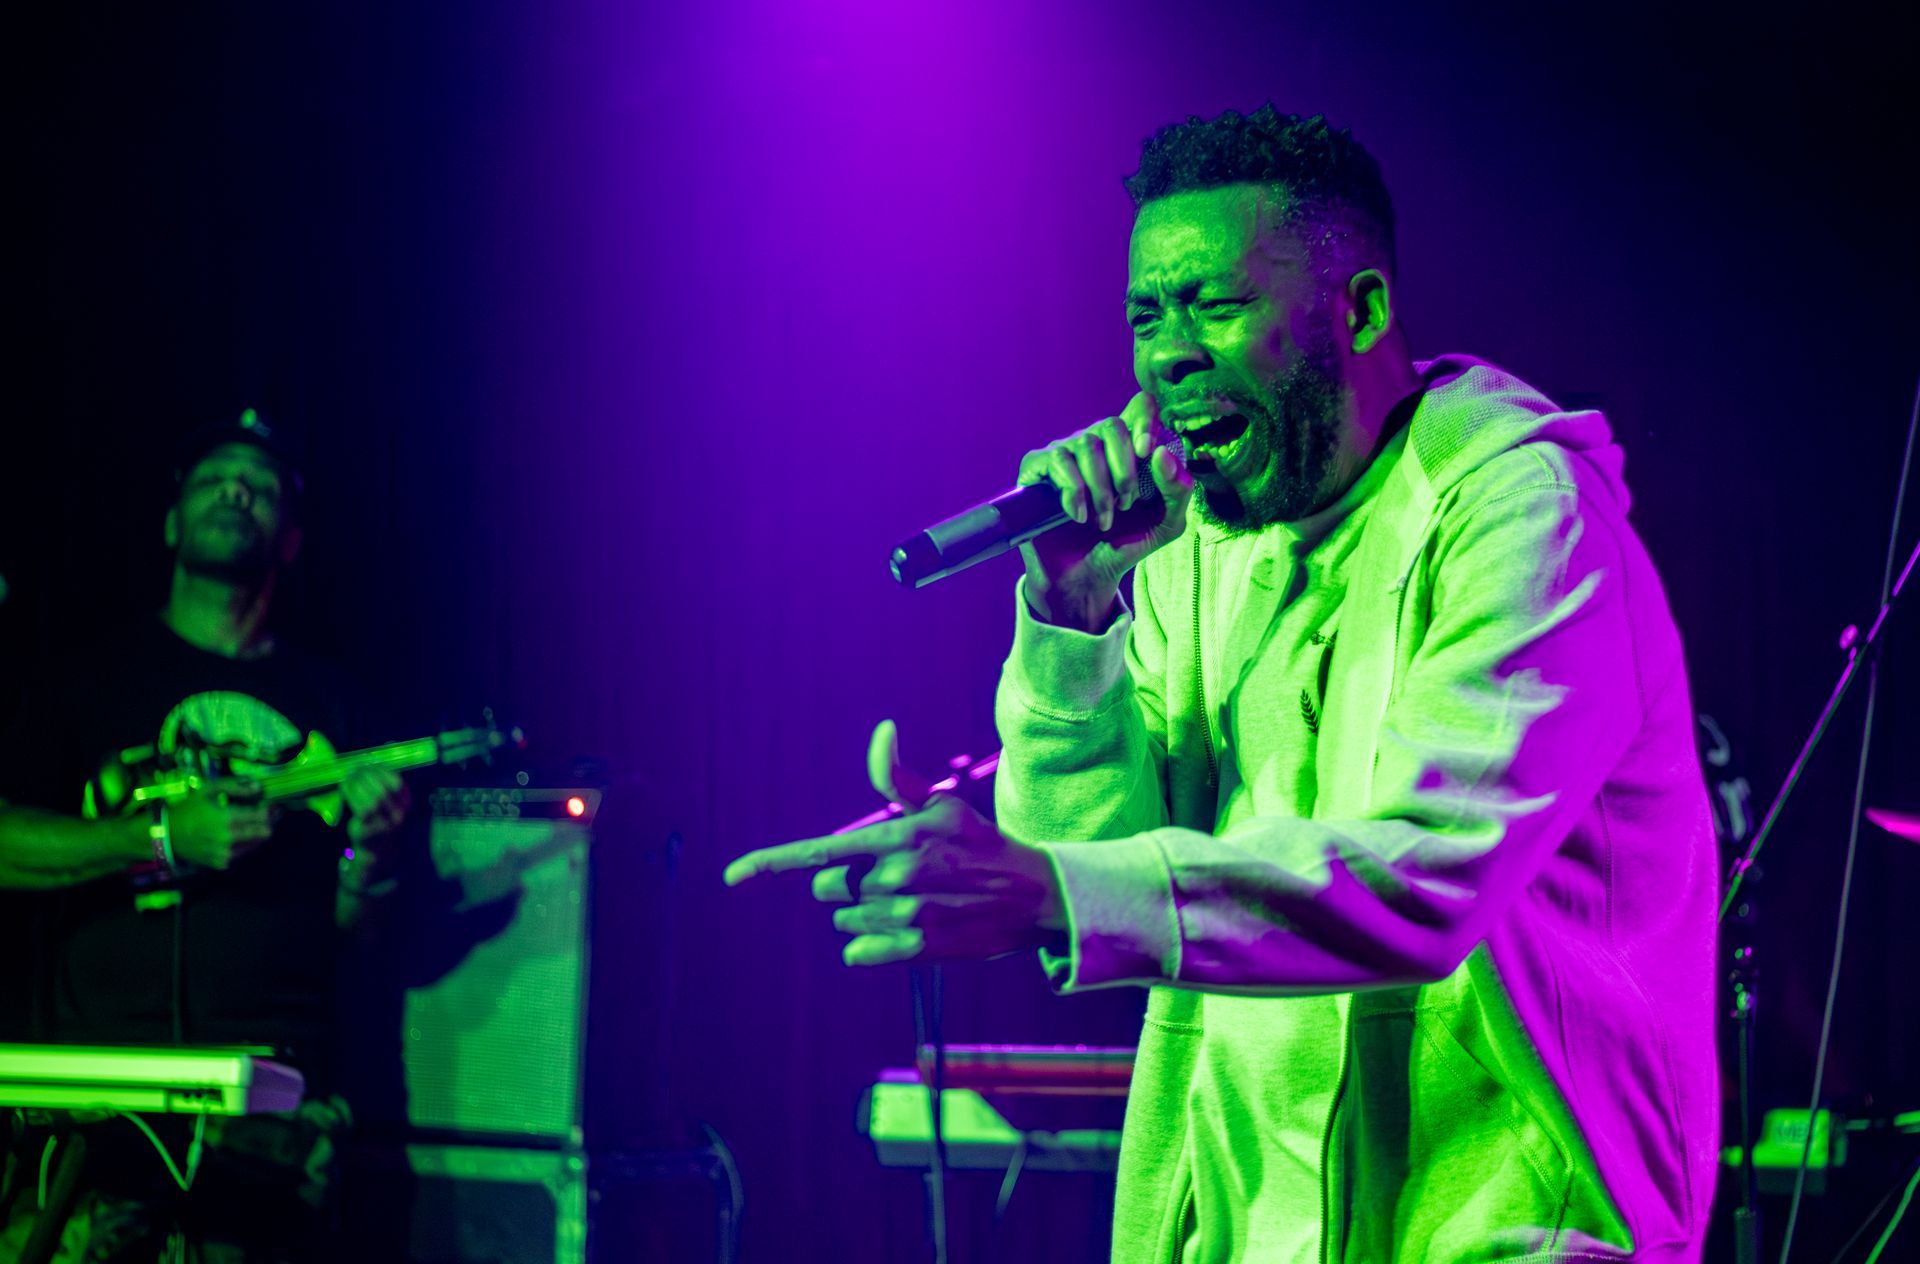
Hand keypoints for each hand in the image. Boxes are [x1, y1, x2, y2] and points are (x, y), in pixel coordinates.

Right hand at [168, 785, 271, 869]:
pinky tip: (232, 842)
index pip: (258, 816)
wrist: (165, 834)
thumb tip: (257, 786)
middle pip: (258, 832)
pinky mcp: (218, 863)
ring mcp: (223, 853)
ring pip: (250, 845)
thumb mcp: (207, 790)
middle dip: (264, 826)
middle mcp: (227, 837)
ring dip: (252, 838)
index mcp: (226, 818)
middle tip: (265, 822)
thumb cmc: (187, 809)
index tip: (265, 807)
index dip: (265, 810)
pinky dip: (237, 849)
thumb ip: (233, 786)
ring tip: (248, 831)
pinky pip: (236, 855)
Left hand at [342, 769, 409, 846]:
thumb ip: (383, 785)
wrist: (376, 847)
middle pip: (383, 791)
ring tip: (348, 777)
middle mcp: (398, 814)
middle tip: (355, 770)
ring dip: (358, 785)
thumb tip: (365, 764)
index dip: (381, 771)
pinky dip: (351, 795)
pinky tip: (344, 787)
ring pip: (372, 800)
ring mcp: (384, 823)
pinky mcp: (369, 829)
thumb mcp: (388, 801)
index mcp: (405, 803)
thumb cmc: (380, 818)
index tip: (368, 765)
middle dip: (367, 777)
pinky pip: (360, 809)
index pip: (396, 783)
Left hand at [724, 721, 1064, 965]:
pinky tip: (901, 930)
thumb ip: (897, 778)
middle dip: (845, 881)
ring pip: (844, 920)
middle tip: (889, 875)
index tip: (732, 876)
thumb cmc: (978, 844)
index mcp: (898, 838)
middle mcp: (896, 879)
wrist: (1030, 897)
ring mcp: (904, 918)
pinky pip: (860, 952)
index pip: (819, 852)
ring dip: (862, 911)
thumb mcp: (942, 805)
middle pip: (826, 888)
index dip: (769, 864)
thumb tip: (882, 730)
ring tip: (908, 901)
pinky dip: (869, 945)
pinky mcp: (916, 949)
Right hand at [1016, 392, 1192, 630]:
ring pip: (1085, 444)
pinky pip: (1056, 460)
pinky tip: (1078, 515)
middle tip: (1126, 504)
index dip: (1145, 419)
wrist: (1087, 577)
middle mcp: (1096, 443)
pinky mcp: (1036, 469)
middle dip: (1125, 470)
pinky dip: (1073, 491)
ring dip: (1100, 489)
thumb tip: (1160, 454)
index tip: (1148, 453)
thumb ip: (1178, 490)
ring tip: (1102, 520)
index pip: (1140, 406)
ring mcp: (1064, 453)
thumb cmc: (1125, 543)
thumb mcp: (1167, 523)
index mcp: (1129, 447)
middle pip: (1112, 424)